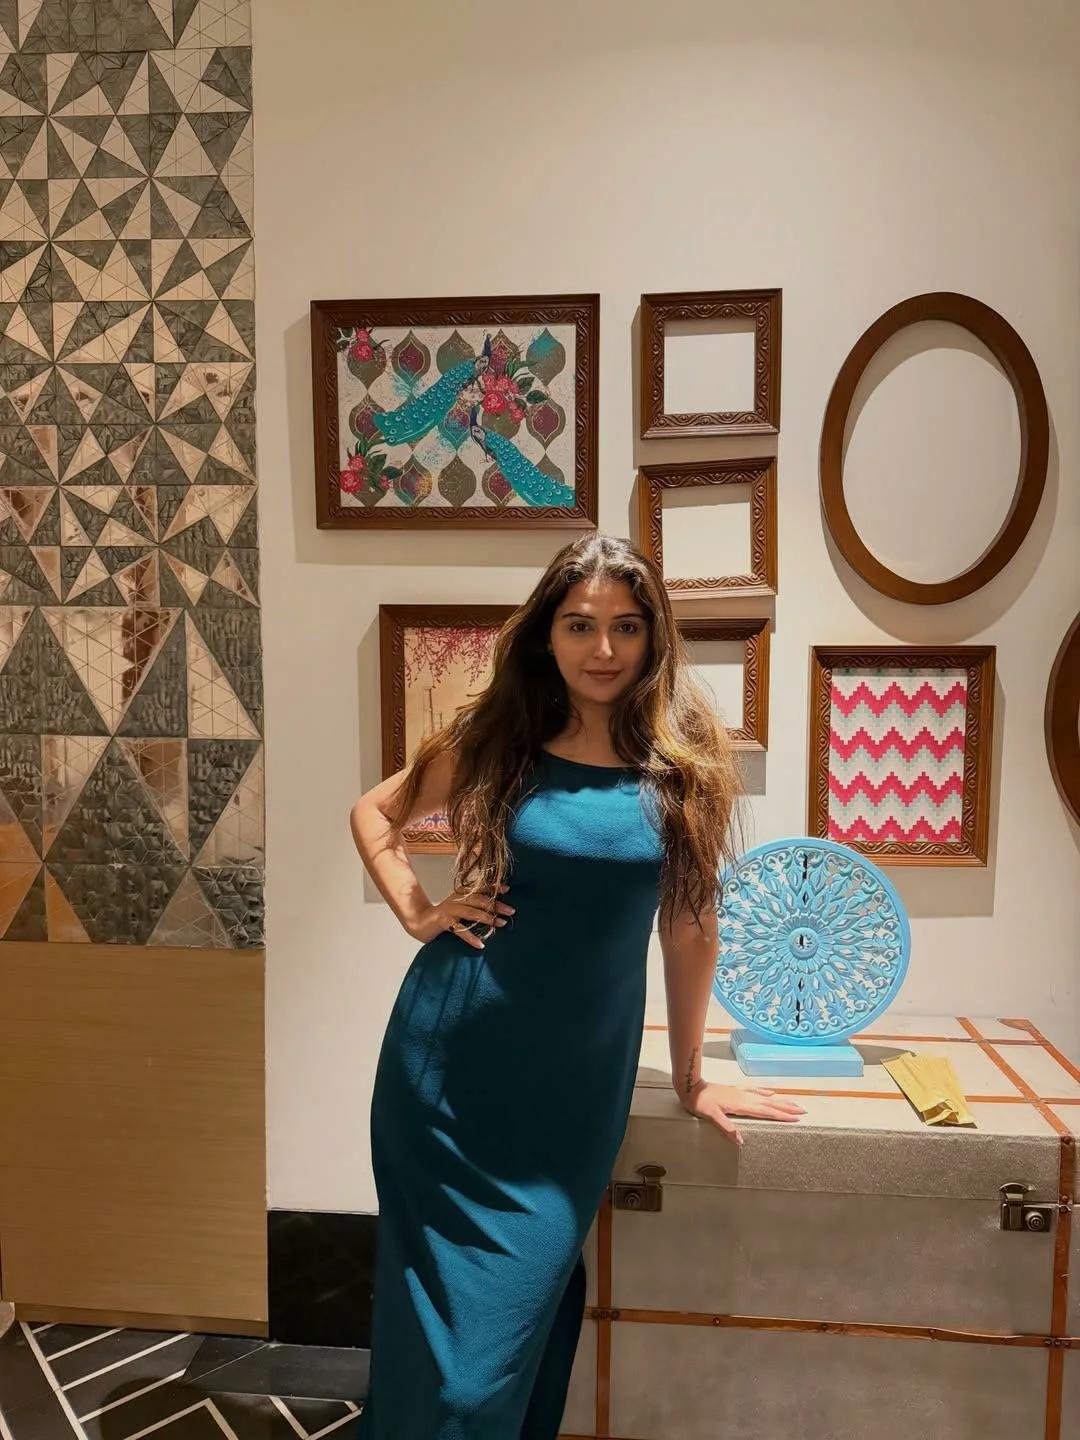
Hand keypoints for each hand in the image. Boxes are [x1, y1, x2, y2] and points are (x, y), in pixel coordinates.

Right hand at [406, 884, 514, 948]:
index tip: (508, 888)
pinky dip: (471, 938)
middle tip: (511, 911)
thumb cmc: (443, 916)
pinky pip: (460, 930)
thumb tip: (495, 910)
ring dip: (488, 918)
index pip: (479, 888)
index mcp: (460, 893)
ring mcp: (449, 910)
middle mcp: (456, 899)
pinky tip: (481, 944)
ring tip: (501, 924)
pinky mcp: (443, 922)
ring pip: (472, 912)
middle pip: (479, 900)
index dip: (493, 887)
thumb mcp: (459, 906)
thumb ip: (473, 905)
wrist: (420, 921)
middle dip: (496, 905)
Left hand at [677, 1080, 805, 1146]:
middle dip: (787, 1108)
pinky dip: (765, 1091)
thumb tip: (741, 1141)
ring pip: (765, 1097)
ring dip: (780, 1100)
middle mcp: (745, 1097)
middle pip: (770, 1104)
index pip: (766, 1112)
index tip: (796, 1118)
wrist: (692, 1086)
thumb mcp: (711, 1116)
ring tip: (793, 1103)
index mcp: (741, 1105)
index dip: (781, 1116)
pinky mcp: (736, 1089)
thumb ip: (726, 1128)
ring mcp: (741, 1092)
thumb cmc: (701, 1103)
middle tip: (803, 1111)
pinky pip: (755, 1090)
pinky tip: (772, 1092)